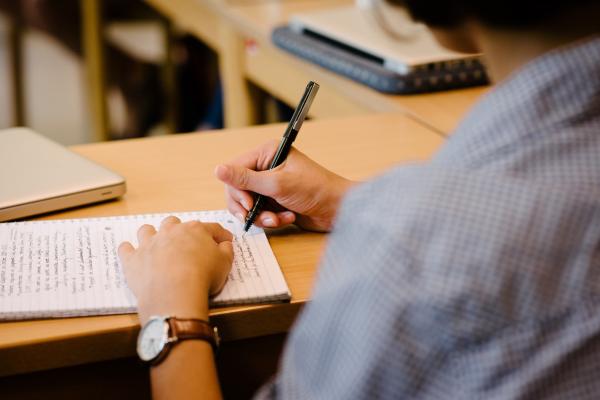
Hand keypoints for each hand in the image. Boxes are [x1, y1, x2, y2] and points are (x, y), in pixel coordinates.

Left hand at [118, 216, 233, 323]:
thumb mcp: (225, 264)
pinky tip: (130, 252)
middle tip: (186, 242)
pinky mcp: (133, 259)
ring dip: (151, 235)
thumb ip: (227, 251)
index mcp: (195, 230)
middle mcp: (170, 232)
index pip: (211, 228)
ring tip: (156, 244)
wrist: (175, 291)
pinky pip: (125, 249)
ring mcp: (149, 244)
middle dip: (180, 230)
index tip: (225, 241)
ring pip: (147, 230)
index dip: (220, 234)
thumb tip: (225, 244)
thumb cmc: (203, 276)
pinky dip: (128, 250)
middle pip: (174, 223)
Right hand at [215, 140, 354, 231]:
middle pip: (237, 189)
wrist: (338, 210)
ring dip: (261, 216)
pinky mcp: (275, 202)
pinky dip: (270, 219)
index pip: (235, 169)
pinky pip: (259, 213)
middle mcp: (266, 167)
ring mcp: (270, 186)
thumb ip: (245, 179)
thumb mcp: (277, 184)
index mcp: (267, 153)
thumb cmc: (314, 190)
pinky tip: (287, 218)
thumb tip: (217, 170)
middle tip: (261, 215)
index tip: (247, 204)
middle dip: (248, 206)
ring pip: (247, 204)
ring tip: (277, 219)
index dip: (237, 189)